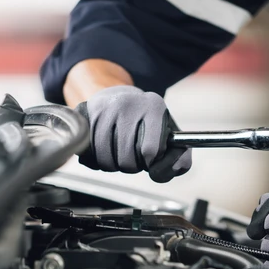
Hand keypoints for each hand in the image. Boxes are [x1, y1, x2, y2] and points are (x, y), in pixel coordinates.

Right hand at [75, 87, 191, 182]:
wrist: (118, 97)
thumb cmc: (147, 122)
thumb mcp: (169, 135)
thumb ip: (180, 160)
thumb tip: (165, 172)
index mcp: (154, 106)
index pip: (150, 150)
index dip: (150, 163)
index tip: (150, 160)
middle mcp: (128, 103)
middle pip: (127, 159)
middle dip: (131, 166)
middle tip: (134, 158)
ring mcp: (105, 108)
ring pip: (106, 159)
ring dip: (113, 166)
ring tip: (119, 156)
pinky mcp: (87, 114)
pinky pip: (89, 153)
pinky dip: (96, 160)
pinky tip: (104, 152)